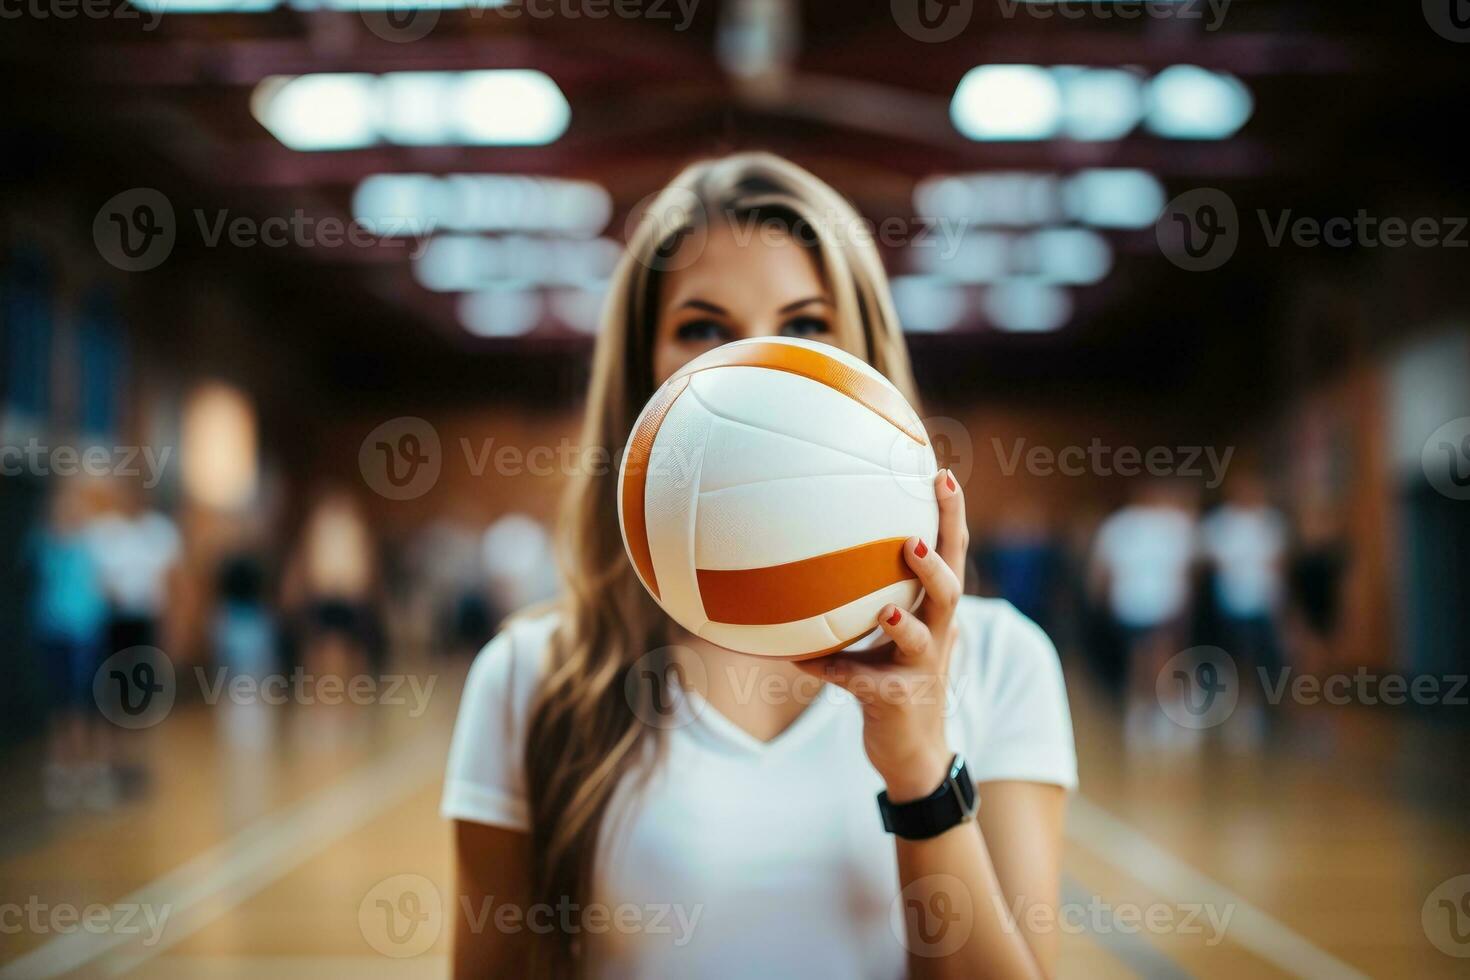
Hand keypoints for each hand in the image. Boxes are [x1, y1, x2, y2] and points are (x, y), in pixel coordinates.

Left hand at [796, 469, 968, 801]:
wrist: (915, 754)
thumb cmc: (893, 683)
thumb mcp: (885, 638)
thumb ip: (861, 601)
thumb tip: (803, 557)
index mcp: (936, 611)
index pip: (952, 554)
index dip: (951, 515)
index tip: (940, 473)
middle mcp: (938, 635)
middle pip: (951, 590)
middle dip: (935, 563)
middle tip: (912, 540)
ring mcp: (922, 670)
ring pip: (921, 639)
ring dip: (903, 624)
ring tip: (883, 610)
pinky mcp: (897, 701)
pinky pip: (861, 682)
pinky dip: (829, 669)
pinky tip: (799, 661)